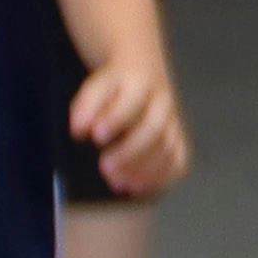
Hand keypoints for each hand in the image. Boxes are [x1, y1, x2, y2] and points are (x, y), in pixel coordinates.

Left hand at [68, 53, 184, 197]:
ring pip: (167, 147)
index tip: (96, 136)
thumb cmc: (115, 83)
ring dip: (144, 169)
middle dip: (130, 152)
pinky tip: (141, 187)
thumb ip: (86, 105)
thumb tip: (78, 130)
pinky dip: (162, 177)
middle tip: (105, 168)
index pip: (131, 102)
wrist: (145, 71)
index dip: (116, 120)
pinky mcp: (178, 138)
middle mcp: (162, 103)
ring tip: (119, 183)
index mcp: (140, 83)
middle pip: (154, 129)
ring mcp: (173, 122)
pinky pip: (178, 160)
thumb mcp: (97, 84)